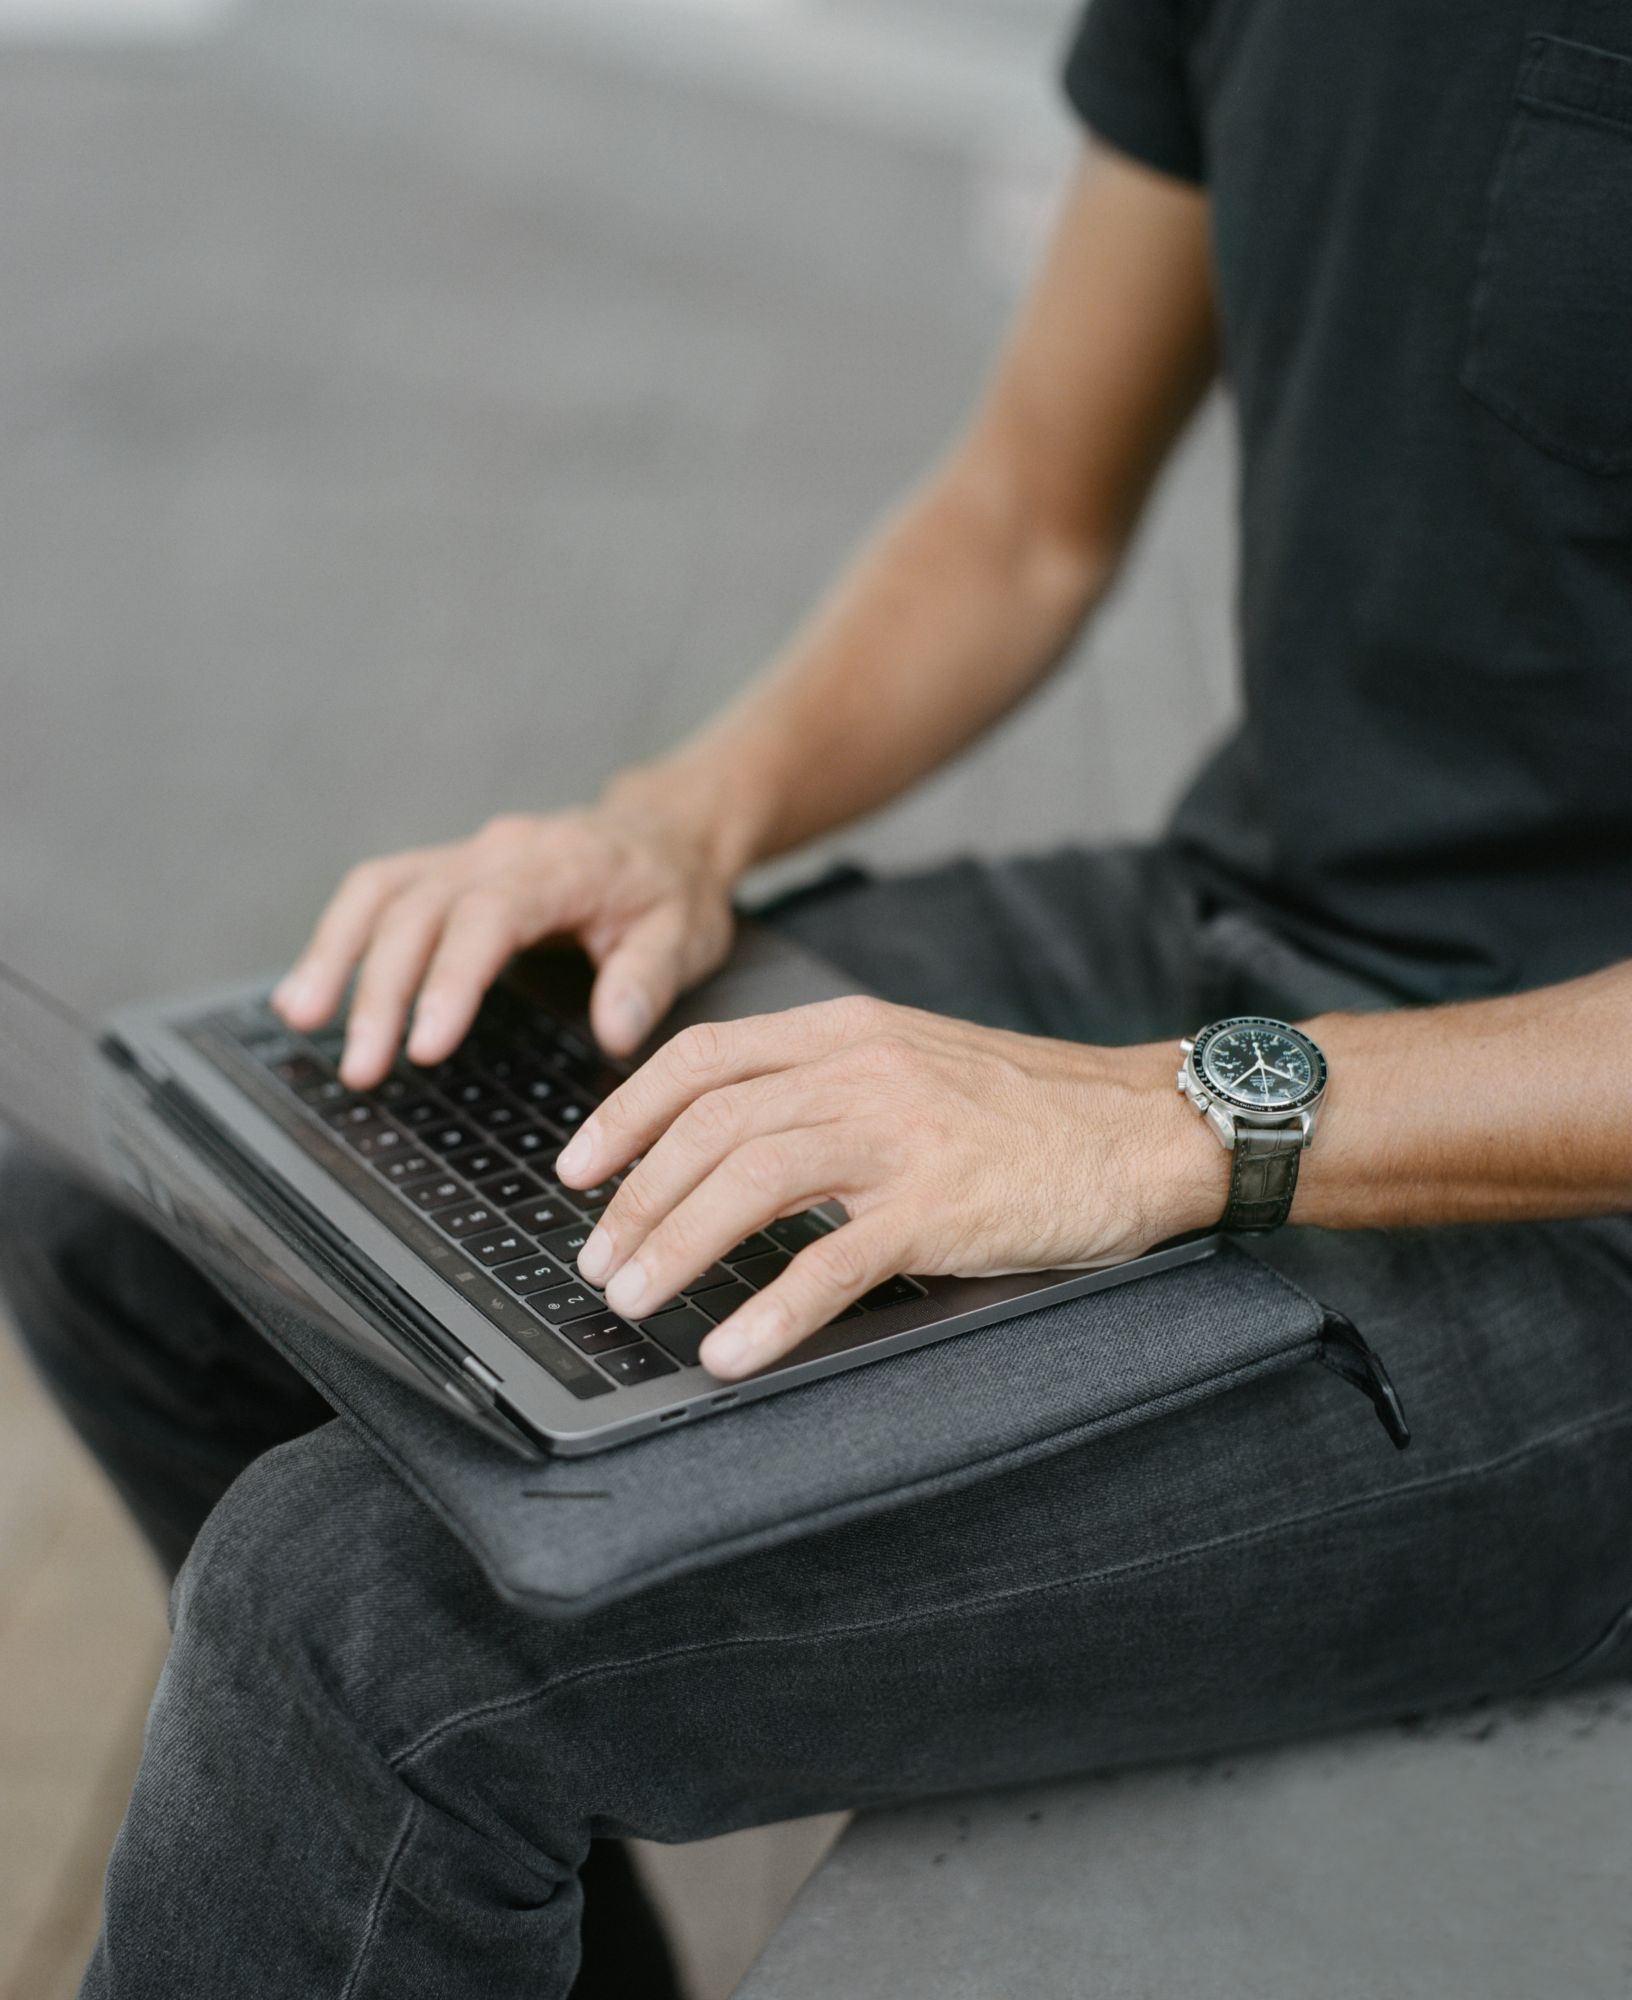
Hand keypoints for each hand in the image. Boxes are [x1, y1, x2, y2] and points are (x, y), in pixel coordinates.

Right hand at [272, 798, 736, 1086]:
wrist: (666, 832)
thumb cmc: (674, 889)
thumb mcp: (686, 935)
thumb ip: (647, 981)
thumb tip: (615, 1032)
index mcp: (565, 865)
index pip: (491, 915)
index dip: (451, 979)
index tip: (425, 1047)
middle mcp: (504, 850)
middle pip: (420, 908)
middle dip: (382, 990)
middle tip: (361, 1068)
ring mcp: (468, 853)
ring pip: (382, 891)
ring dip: (336, 955)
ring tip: (303, 1020)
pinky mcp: (446, 867)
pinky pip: (378, 891)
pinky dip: (339, 937)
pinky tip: (310, 991)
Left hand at [556, 996, 1224, 1379]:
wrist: (1148, 1126)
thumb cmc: (1032, 1109)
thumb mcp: (914, 1064)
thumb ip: (827, 1085)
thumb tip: (729, 1144)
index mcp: (847, 1031)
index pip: (702, 1058)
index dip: (624, 1114)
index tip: (577, 1169)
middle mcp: (863, 1068)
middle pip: (710, 1124)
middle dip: (633, 1198)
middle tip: (596, 1263)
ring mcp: (903, 1134)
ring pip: (751, 1180)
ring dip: (675, 1245)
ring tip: (632, 1300)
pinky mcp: (945, 1205)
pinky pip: (835, 1260)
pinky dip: (770, 1310)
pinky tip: (730, 1350)